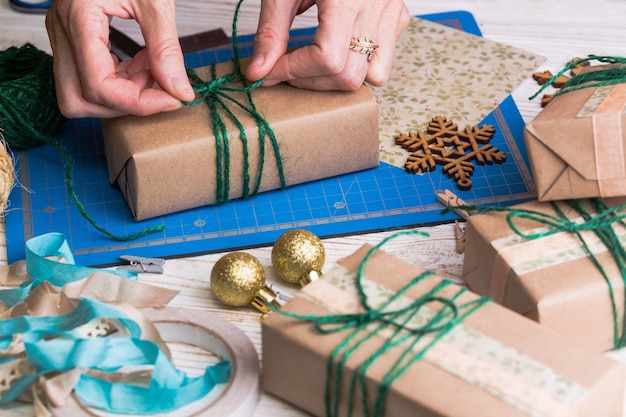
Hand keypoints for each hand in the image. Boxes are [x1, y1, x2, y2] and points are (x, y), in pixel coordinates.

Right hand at [45, 0, 195, 117]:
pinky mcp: (70, 38)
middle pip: (79, 100)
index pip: (99, 86)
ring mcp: (61, 36)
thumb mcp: (156, 1)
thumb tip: (179, 91)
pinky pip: (86, 78)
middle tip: (157, 85)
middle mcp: (61, 31)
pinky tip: (141, 64)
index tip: (174, 99)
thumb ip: (166, 49)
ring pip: (78, 95)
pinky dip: (117, 82)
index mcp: (78, 18)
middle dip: (123, 104)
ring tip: (150, 71)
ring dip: (119, 95)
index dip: (139, 103)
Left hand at [245, 0, 409, 89]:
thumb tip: (258, 73)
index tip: (269, 72)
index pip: (326, 59)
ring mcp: (391, 12)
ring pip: (373, 76)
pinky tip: (338, 48)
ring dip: (339, 78)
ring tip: (314, 62)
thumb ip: (271, 32)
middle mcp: (376, 6)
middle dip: (312, 80)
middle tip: (288, 66)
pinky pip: (384, 60)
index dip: (293, 72)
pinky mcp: (398, 16)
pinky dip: (360, 64)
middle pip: (349, 75)